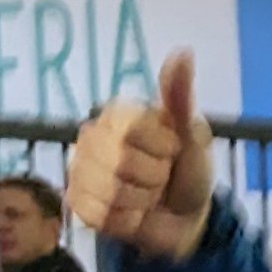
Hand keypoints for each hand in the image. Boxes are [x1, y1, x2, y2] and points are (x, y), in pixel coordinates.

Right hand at [67, 48, 214, 260]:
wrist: (186, 218)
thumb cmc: (188, 170)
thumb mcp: (193, 135)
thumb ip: (180, 97)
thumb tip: (184, 51)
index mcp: (118, 114)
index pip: (131, 129)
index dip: (161, 148)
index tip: (173, 151)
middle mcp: (91, 137)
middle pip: (118, 161)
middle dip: (153, 177)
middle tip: (161, 177)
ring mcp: (80, 170)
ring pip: (108, 191)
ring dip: (141, 200)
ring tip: (148, 195)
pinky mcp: (77, 204)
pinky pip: (100, 215)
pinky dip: (127, 220)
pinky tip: (134, 214)